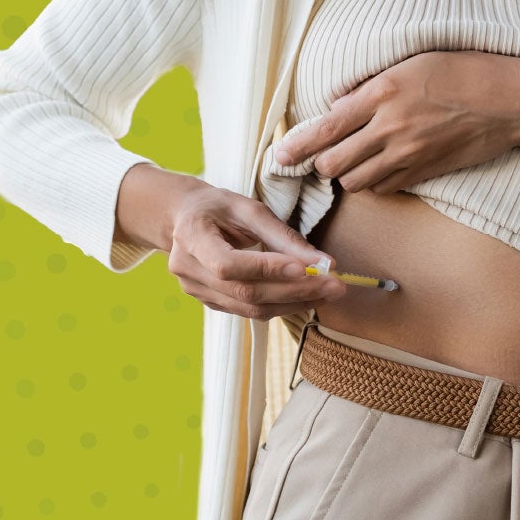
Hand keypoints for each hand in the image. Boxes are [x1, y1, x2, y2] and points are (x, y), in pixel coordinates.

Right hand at [116, 166, 348, 317]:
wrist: (184, 219)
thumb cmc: (218, 207)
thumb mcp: (248, 208)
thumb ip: (283, 235)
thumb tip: (323, 262)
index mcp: (192, 236)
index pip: (228, 264)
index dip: (267, 269)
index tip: (307, 268)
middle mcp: (188, 269)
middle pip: (244, 291)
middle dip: (294, 290)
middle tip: (334, 285)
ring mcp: (196, 291)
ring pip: (250, 308)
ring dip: (294, 303)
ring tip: (328, 293)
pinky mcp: (210, 302)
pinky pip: (248, 311)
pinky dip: (281, 306)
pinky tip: (306, 296)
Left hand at [272, 51, 519, 194]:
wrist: (511, 101)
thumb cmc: (464, 71)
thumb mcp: (411, 62)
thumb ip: (370, 86)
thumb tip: (337, 104)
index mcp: (383, 93)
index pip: (325, 127)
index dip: (296, 146)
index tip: (278, 156)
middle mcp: (391, 127)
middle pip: (333, 164)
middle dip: (321, 163)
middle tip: (322, 156)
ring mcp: (409, 154)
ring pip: (356, 182)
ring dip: (348, 175)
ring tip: (352, 162)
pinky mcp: (425, 172)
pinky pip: (385, 188)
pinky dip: (376, 183)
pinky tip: (381, 169)